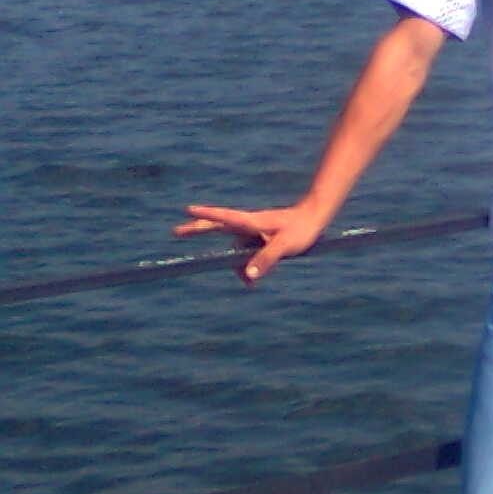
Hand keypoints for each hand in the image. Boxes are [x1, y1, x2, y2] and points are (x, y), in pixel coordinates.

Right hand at [172, 202, 325, 284]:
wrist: (315, 219)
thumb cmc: (301, 229)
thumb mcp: (285, 246)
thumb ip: (266, 259)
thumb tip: (248, 276)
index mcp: (252, 222)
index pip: (225, 218)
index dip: (207, 215)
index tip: (188, 209)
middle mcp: (249, 225)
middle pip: (218, 226)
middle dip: (198, 229)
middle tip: (176, 231)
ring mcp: (253, 232)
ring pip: (235, 249)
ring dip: (235, 265)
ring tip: (249, 284)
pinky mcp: (259, 239)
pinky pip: (246, 254)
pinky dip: (246, 265)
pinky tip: (253, 280)